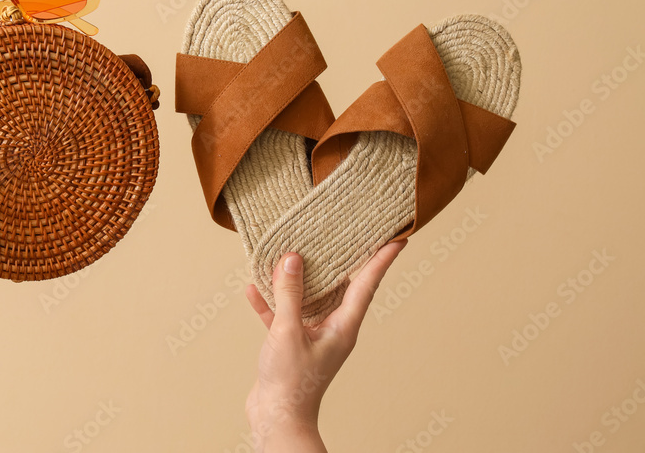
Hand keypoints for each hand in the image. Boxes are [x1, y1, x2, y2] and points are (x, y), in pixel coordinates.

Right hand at [244, 240, 407, 451]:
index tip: (397, 239)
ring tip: (291, 253)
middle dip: (343, 261)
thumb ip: (291, 294)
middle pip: (341, 287)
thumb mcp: (288, 332)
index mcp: (343, 327)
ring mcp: (312, 337)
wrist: (276, 420)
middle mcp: (333, 329)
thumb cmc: (290, 383)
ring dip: (298, 279)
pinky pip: (283, 316)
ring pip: (309, 299)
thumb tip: (293, 259)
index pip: (367, 285)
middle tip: (350, 234)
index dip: (382, 260)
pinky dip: (271, 302)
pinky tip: (255, 289)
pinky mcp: (292, 345)